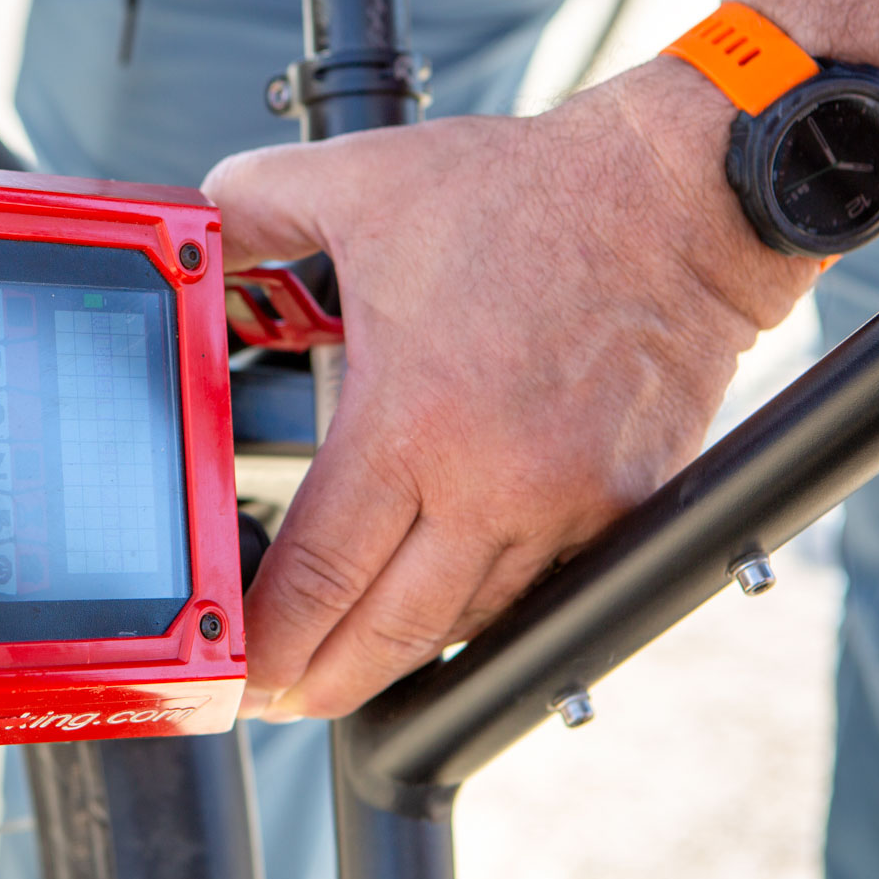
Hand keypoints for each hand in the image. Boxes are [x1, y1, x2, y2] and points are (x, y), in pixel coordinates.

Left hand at [207, 62, 814, 719]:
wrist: (680, 196)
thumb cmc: (528, 192)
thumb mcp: (363, 180)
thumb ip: (257, 206)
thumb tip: (197, 230)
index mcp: (414, 418)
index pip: (319, 571)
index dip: (267, 640)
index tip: (236, 666)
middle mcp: (491, 481)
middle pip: (389, 634)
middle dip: (322, 684)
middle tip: (278, 698)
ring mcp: (567, 505)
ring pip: (468, 622)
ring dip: (403, 649)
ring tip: (348, 654)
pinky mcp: (624, 507)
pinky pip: (542, 587)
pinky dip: (485, 602)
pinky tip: (444, 600)